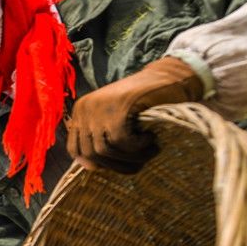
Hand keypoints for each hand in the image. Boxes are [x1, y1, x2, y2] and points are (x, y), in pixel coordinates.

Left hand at [65, 56, 204, 172]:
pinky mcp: (117, 108)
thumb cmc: (145, 103)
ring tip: (151, 151)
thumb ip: (100, 137)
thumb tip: (89, 167)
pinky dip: (138, 146)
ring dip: (131, 159)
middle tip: (140, 163)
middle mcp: (85, 108)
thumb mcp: (114, 118)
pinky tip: (151, 137)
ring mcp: (99, 107)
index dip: (96, 163)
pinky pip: (121, 142)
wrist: (171, 78)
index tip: (118, 164)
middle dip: (117, 165)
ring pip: (105, 151)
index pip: (75, 149)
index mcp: (81, 111)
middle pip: (90, 153)